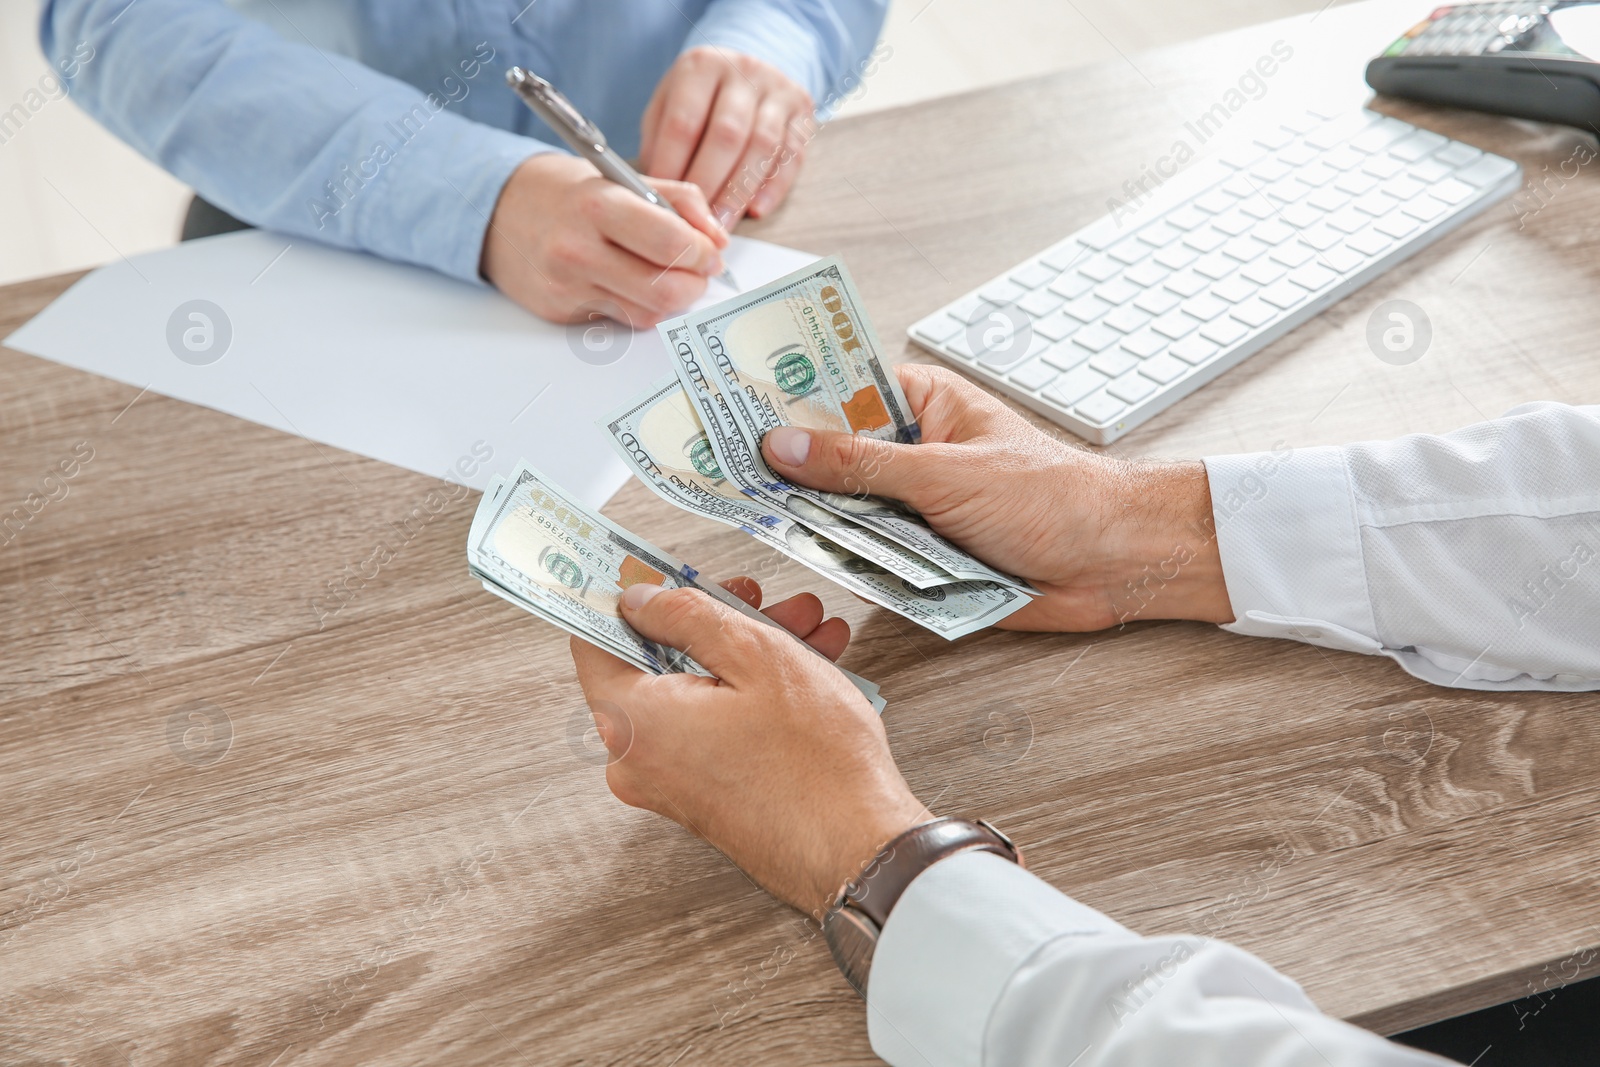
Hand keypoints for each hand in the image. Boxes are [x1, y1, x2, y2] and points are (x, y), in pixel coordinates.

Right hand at [481, 153, 728, 325]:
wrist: (496, 210)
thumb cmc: (565, 192)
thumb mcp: (621, 176)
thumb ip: (679, 200)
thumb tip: (717, 239)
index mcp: (597, 205)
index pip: (671, 243)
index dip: (703, 252)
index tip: (710, 250)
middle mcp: (578, 250)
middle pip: (666, 291)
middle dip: (695, 283)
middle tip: (698, 270)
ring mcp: (567, 287)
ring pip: (649, 313)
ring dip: (670, 299)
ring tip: (664, 273)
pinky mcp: (561, 312)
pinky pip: (622, 320)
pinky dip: (640, 306)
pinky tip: (631, 283)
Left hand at [570, 577, 928, 918]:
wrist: (858, 848)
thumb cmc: (813, 764)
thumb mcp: (753, 655)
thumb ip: (686, 615)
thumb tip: (643, 600)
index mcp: (631, 720)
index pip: (593, 639)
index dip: (627, 598)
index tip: (655, 574)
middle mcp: (637, 758)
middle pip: (657, 662)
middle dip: (714, 621)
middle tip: (758, 598)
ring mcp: (670, 783)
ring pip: (696, 691)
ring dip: (748, 654)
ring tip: (806, 632)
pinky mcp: (704, 797)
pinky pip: (714, 726)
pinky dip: (752, 695)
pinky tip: (807, 669)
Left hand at [639, 47, 813, 225]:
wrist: (745, 71)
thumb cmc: (699, 98)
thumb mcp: (669, 102)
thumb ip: (659, 139)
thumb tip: (659, 189)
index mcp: (701, 66)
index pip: (685, 121)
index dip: (673, 165)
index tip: (666, 200)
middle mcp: (742, 71)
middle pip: (727, 133)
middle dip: (709, 182)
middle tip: (696, 221)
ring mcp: (777, 91)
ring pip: (762, 145)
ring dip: (740, 191)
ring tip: (721, 224)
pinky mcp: (802, 113)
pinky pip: (793, 153)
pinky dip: (774, 186)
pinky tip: (756, 209)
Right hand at [760, 365, 1236, 630]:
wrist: (1114, 563)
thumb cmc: (1054, 498)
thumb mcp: (945, 473)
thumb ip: (860, 466)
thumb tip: (786, 448)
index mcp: (923, 404)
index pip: (838, 390)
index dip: (787, 398)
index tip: (732, 405)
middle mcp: (914, 452)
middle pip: (832, 457)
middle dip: (793, 472)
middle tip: (731, 475)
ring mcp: (916, 506)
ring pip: (846, 513)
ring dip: (824, 525)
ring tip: (770, 522)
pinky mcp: (924, 558)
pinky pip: (872, 560)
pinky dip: (855, 567)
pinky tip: (828, 567)